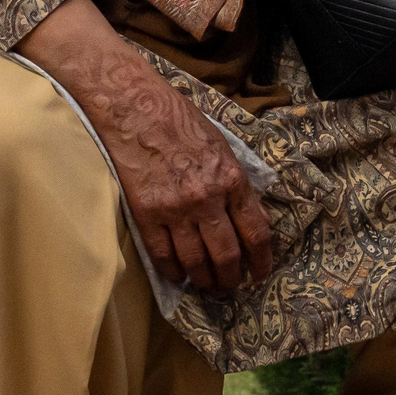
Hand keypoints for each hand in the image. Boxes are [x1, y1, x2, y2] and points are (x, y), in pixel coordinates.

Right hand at [20, 0, 272, 291]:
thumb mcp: (221, 145)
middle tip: (230, 286)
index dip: (261, 260)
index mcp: (232, 179)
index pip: (256, 232)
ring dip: (203, 280)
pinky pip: (163, 256)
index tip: (260, 274)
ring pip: (196, 262)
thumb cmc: (179, 119)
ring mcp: (175, 210)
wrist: (134, 108)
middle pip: (227, 255)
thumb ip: (234, 180)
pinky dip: (173, 272)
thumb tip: (246, 212)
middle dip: (231, 278)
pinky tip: (178, 277)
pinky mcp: (146, 215)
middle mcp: (207, 199)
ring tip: (206, 286)